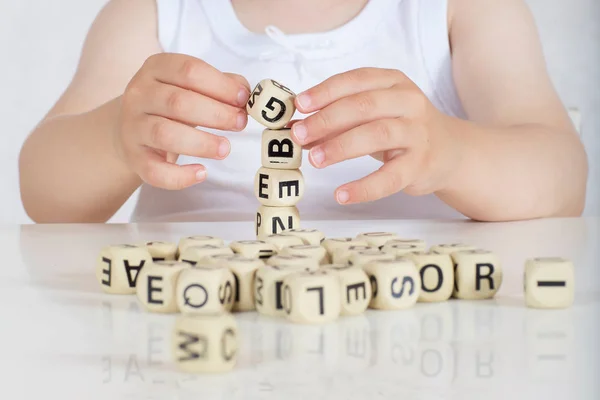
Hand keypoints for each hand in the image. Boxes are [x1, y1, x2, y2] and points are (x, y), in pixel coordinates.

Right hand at [116, 53, 249, 189]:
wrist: (130, 129)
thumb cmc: (170, 106)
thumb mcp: (191, 87)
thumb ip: (220, 85)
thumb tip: (245, 92)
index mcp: (156, 68)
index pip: (189, 71)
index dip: (221, 86)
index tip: (243, 99)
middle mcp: (139, 95)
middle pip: (178, 102)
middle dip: (216, 114)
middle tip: (240, 124)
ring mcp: (133, 127)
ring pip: (165, 134)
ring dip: (201, 143)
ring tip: (225, 149)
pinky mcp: (134, 157)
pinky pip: (154, 170)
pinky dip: (179, 176)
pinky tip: (202, 172)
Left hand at [290, 68, 463, 204]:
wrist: (449, 151)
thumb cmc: (400, 128)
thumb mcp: (371, 116)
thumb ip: (336, 121)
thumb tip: (295, 129)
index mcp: (393, 82)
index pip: (356, 80)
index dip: (325, 92)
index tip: (299, 105)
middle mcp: (408, 102)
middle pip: (363, 106)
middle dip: (327, 119)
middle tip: (299, 134)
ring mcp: (417, 133)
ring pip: (376, 134)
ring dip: (341, 146)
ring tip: (315, 160)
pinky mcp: (421, 164)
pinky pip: (390, 177)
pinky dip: (364, 187)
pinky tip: (341, 194)